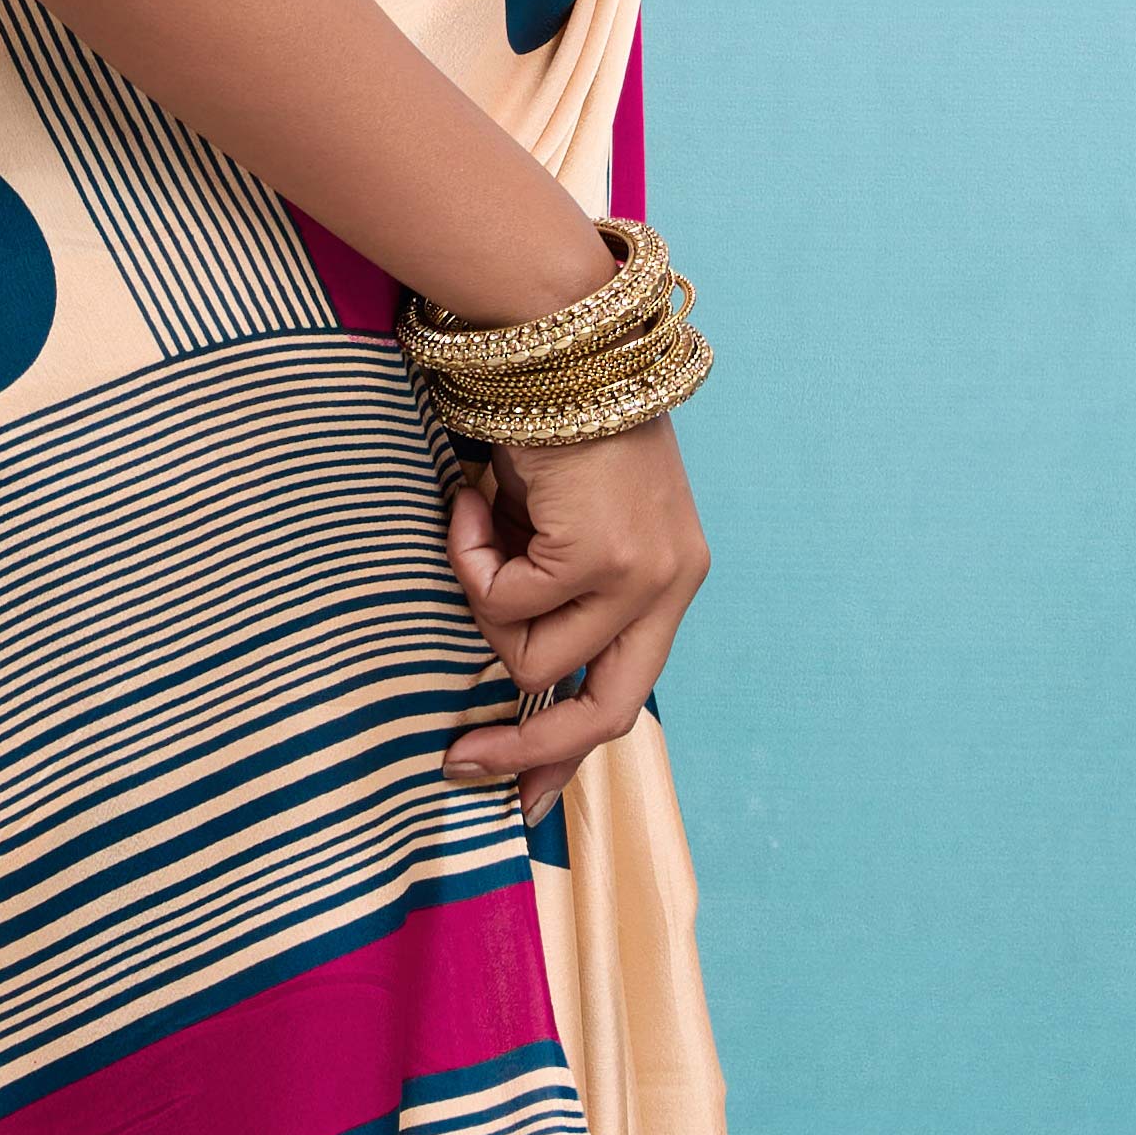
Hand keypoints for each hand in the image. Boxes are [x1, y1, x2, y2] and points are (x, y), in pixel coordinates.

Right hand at [440, 416, 710, 822]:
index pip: (631, 692)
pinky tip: (474, 495)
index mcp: (672, 578)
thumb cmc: (545, 418)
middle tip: (460, 760)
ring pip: (535, 660)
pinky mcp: (603, 558)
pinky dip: (470, 556)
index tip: (523, 800)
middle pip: (609, 713)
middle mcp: (674, 582)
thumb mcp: (558, 524)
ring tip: (477, 523)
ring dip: (483, 601)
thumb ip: (551, 591)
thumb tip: (506, 678)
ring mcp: (645, 574)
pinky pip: (504, 605)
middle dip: (530, 750)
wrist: (555, 334)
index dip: (572, 754)